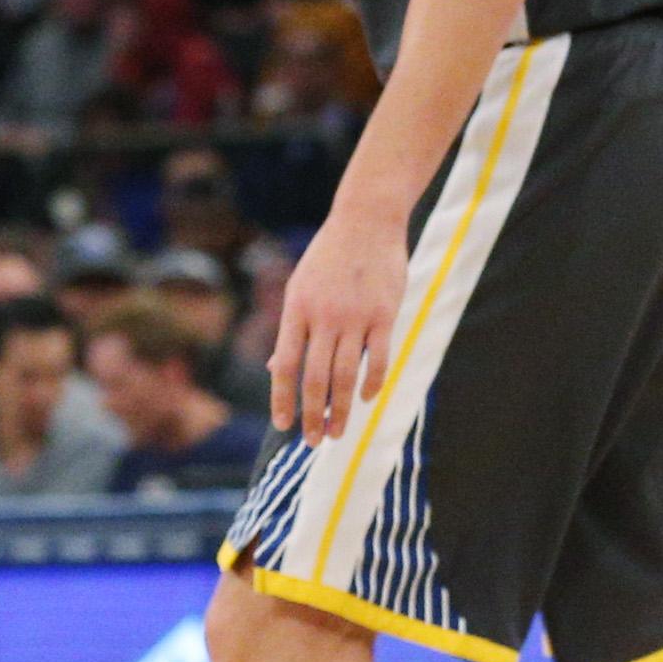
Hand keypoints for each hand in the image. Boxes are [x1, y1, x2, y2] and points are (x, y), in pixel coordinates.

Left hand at [269, 203, 407, 444]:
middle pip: (316, 377)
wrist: (366, 220)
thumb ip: (292, 330)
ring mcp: (355, 316)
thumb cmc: (329, 257)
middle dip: (313, 414)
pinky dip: (371, 383)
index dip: (283, 398)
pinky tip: (365, 399)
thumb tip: (278, 369)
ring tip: (337, 432)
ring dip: (341, 409)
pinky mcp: (385, 314)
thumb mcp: (299, 288)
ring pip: (346, 374)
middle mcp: (324, 316)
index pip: (286, 364)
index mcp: (297, 309)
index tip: (283, 425)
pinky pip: (378, 358)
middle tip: (314, 441)